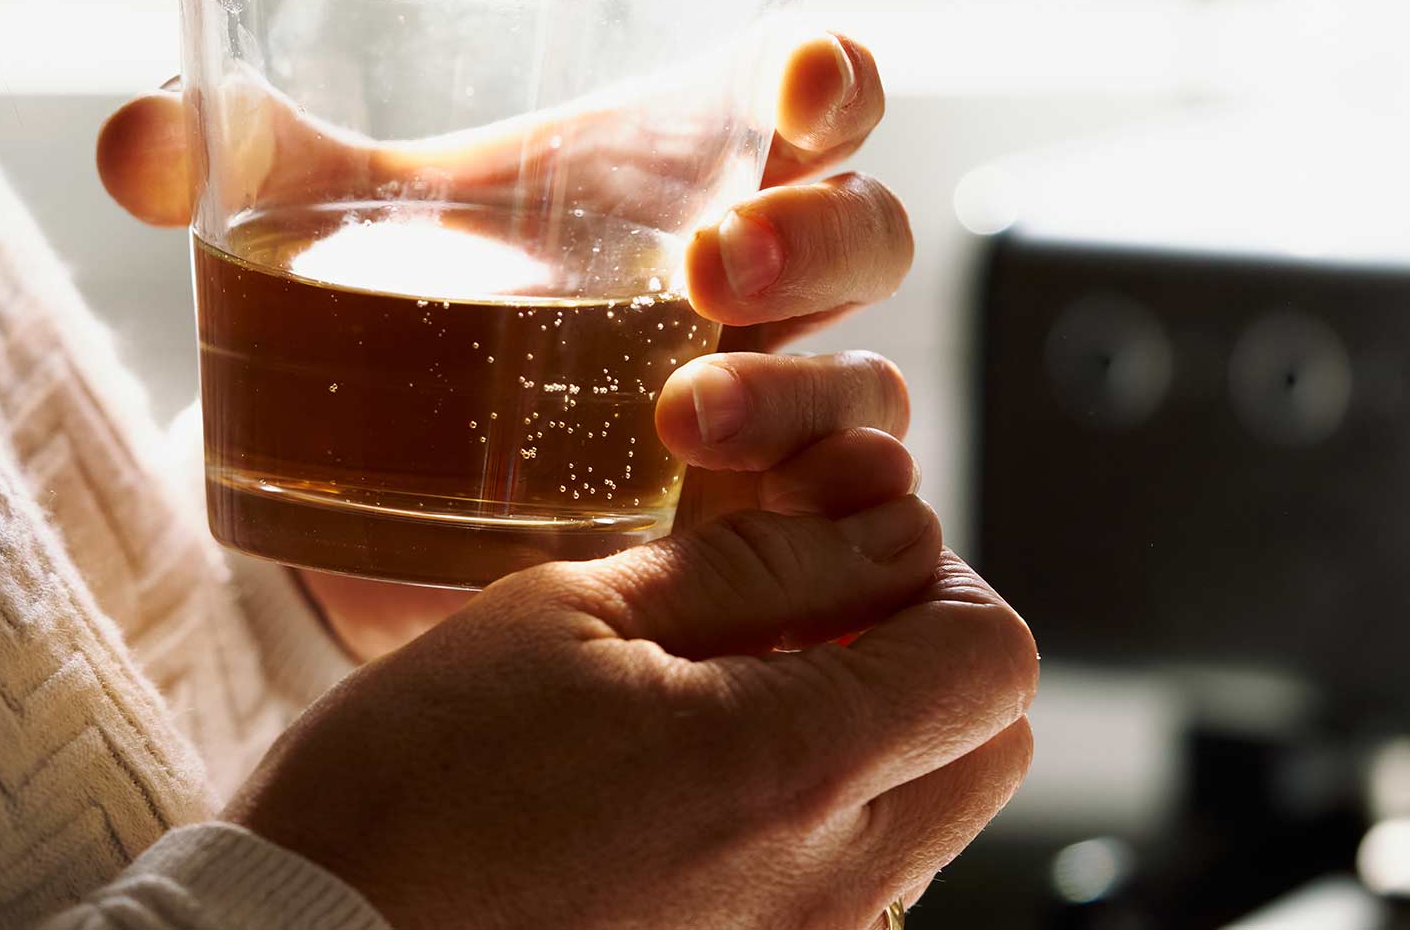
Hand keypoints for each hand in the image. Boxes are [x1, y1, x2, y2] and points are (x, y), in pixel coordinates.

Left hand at [97, 36, 912, 656]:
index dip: (831, 77)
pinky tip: (783, 539)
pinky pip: (855, 530)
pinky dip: (845, 527)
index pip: (810, 99)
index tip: (796, 80)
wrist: (365, 507)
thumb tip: (135, 144)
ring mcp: (766, 420)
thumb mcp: (310, 235)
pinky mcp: (748, 545)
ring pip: (863, 387)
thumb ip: (226, 167)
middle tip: (707, 268)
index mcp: (675, 179)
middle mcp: (747, 296)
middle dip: (814, 237)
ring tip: (679, 422)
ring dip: (801, 394)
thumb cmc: (383, 321)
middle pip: (862, 232)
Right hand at [226, 459, 1038, 928]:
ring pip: (927, 817)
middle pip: (987, 745)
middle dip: (924, 651)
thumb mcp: (568, 611)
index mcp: (792, 766)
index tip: (831, 545)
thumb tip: (886, 525)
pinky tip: (693, 775)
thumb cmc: (415, 774)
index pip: (993, 656)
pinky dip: (816, 811)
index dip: (931, 570)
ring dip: (872, 731)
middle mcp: (830, 884)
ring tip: (727, 688)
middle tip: (795, 608)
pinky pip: (852, 885)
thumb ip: (752, 567)